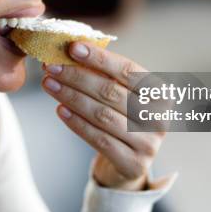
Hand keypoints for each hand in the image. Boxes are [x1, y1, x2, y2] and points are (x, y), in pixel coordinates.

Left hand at [41, 41, 165, 190]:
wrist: (128, 162)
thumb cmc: (120, 118)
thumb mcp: (119, 93)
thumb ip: (102, 73)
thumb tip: (71, 49)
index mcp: (160, 93)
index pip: (128, 70)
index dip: (100, 57)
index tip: (72, 47)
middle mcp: (160, 117)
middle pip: (111, 92)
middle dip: (77, 76)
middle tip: (51, 66)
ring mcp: (149, 143)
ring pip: (102, 115)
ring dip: (71, 97)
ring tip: (50, 84)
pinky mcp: (133, 164)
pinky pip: (99, 139)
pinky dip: (77, 123)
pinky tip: (60, 109)